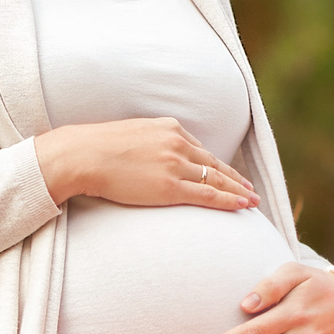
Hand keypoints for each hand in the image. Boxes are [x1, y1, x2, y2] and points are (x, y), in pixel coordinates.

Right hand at [34, 117, 258, 209]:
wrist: (82, 155)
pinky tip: (242, 205)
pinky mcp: (170, 186)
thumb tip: (151, 158)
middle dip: (234, 178)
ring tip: (251, 200)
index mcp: (168, 128)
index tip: (227, 174)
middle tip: (250, 189)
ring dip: (237, 191)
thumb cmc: (96, 149)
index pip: (199, 150)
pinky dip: (228, 200)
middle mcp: (177, 143)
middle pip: (214, 164)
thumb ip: (148, 144)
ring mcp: (175, 164)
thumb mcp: (130, 135)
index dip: (216, 165)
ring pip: (216, 179)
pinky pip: (207, 195)